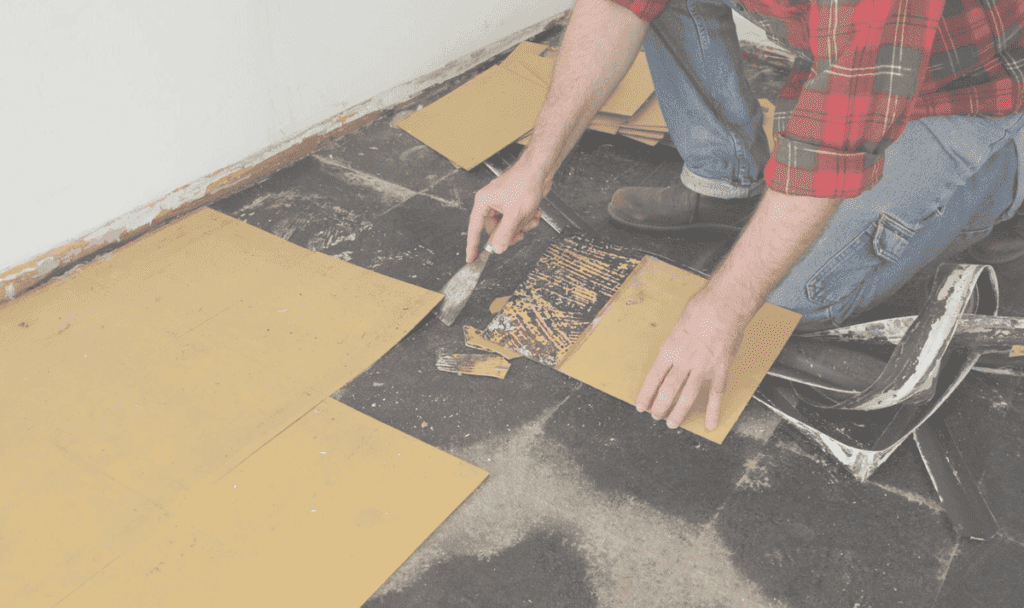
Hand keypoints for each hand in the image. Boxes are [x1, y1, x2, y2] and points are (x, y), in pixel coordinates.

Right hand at [466, 165, 547, 262]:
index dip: (472, 245)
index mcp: (484, 202)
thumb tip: (497, 248)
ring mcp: (503, 203)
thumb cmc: (525, 183)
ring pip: (509, 225)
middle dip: (511, 233)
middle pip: (496, 229)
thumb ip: (505, 234)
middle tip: (520, 234)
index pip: (474, 228)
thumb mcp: (515, 214)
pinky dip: (527, 219)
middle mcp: (491, 202)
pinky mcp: (514, 203)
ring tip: (531, 218)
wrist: (541, 170)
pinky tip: (534, 213)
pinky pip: (517, 219)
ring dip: (522, 225)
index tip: (471, 258)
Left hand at [635, 291, 747, 430]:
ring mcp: (703, 368)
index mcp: (670, 349)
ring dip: (679, 413)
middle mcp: (684, 361)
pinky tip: (710, 423)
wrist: (725, 305)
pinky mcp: (721, 370)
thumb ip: (673, 344)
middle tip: (656, 416)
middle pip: (668, 391)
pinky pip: (716, 394)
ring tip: (672, 424)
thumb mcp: (678, 325)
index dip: (646, 394)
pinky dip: (713, 411)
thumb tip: (667, 354)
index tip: (641, 406)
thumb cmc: (702, 309)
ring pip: (688, 397)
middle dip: (660, 407)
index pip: (654, 378)